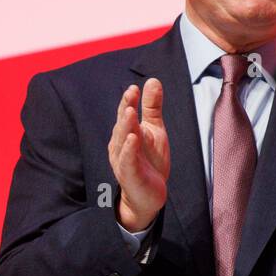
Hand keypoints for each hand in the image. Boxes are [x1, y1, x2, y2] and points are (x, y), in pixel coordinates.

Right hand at [108, 78, 169, 231]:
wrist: (149, 195)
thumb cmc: (149, 161)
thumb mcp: (154, 130)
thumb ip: (152, 107)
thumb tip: (152, 80)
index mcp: (126, 133)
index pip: (126, 114)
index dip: (129, 101)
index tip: (135, 88)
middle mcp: (120, 145)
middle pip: (122, 125)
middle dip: (126, 109)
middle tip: (131, 94)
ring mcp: (123, 160)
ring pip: (122, 142)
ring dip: (126, 127)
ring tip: (131, 112)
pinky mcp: (130, 175)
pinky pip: (128, 161)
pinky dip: (129, 150)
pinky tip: (133, 139)